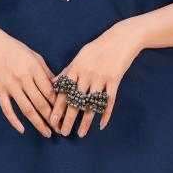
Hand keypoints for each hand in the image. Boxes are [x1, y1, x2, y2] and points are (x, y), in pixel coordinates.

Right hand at [0, 26, 58, 136]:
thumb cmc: (15, 49)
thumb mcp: (35, 56)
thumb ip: (46, 72)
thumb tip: (59, 87)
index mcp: (34, 68)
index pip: (49, 91)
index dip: (59, 105)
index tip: (66, 115)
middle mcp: (23, 78)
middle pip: (40, 102)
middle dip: (51, 118)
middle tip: (60, 129)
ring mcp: (10, 85)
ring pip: (26, 108)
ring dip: (38, 123)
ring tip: (47, 133)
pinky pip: (7, 109)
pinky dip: (14, 120)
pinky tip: (22, 130)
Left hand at [50, 19, 143, 136]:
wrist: (121, 38)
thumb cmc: (98, 48)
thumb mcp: (80, 56)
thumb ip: (67, 71)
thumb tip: (54, 84)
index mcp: (76, 68)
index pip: (63, 92)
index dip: (57, 108)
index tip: (51, 121)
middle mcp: (87, 74)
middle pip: (75, 101)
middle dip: (68, 119)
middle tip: (63, 133)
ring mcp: (101, 78)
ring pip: (91, 104)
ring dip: (85, 121)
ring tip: (80, 134)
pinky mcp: (115, 80)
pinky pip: (109, 101)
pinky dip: (106, 114)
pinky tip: (101, 126)